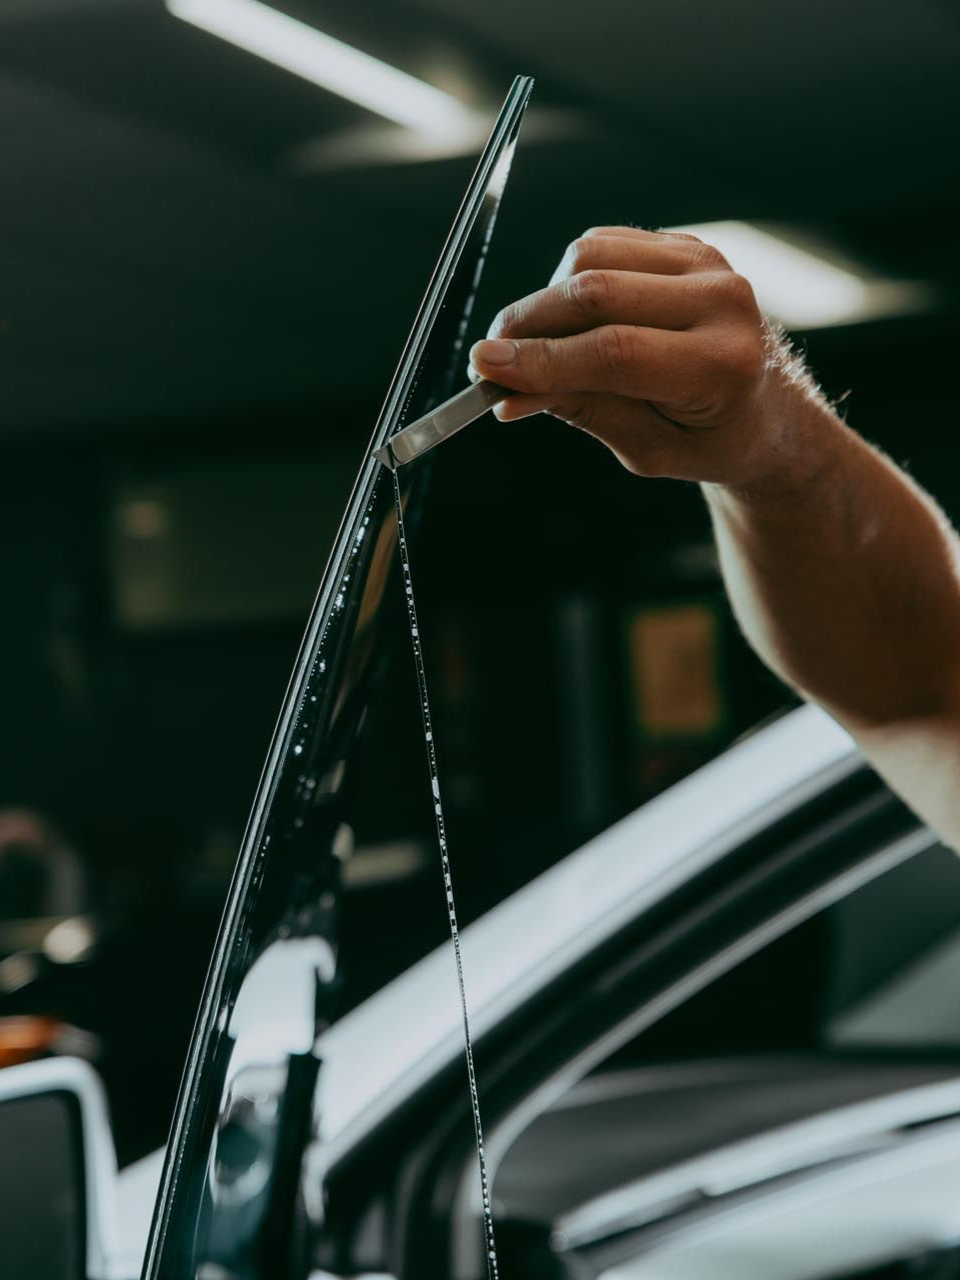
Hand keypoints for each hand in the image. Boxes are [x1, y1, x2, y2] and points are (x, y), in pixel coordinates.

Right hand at [469, 226, 824, 487]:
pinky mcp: (686, 245)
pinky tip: (575, 321)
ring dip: (547, 300)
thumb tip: (508, 390)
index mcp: (723, 366)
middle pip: (597, 293)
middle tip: (490, 357)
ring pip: (592, 256)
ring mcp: (707, 263)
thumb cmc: (706, 439)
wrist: (764, 410)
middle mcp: (723, 302)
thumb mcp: (646, 449)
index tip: (487, 369)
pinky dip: (570, 279)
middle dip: (530, 325)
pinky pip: (603, 244)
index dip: (543, 360)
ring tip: (542, 346)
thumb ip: (582, 411)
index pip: (615, 352)